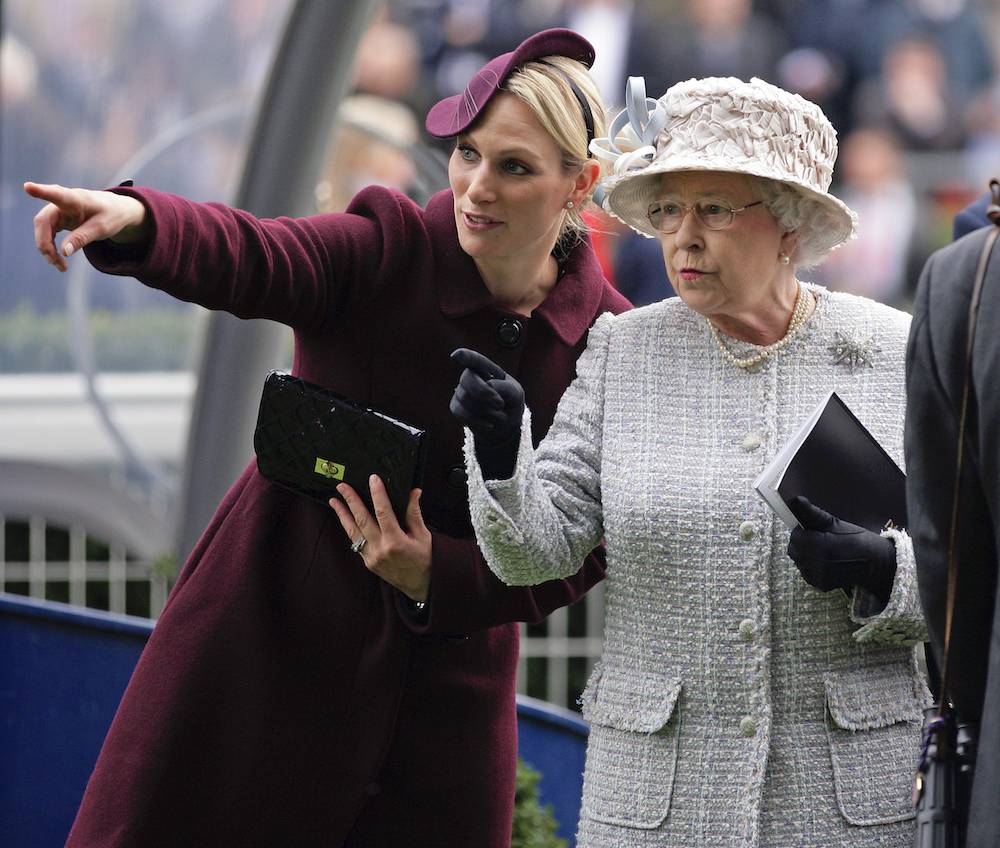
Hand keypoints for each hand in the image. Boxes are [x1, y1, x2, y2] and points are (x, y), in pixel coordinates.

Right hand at [24, 181, 148, 271]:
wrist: (115, 210)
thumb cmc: (110, 215)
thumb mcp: (102, 229)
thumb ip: (82, 238)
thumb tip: (63, 252)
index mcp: (76, 199)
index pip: (57, 194)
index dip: (42, 191)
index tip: (27, 187)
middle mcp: (62, 202)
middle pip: (43, 221)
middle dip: (45, 243)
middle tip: (56, 262)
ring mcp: (58, 210)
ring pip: (43, 229)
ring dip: (47, 248)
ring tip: (60, 266)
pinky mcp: (57, 218)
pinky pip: (47, 233)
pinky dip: (50, 246)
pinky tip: (58, 259)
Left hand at [329, 475, 431, 602]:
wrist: (420, 585)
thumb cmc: (425, 560)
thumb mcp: (424, 535)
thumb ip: (415, 513)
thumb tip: (414, 492)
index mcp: (396, 541)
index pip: (383, 512)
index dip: (377, 494)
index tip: (373, 479)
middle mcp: (381, 549)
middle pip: (362, 519)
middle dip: (351, 500)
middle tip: (342, 486)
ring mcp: (372, 557)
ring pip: (353, 532)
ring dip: (342, 514)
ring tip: (334, 500)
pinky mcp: (368, 562)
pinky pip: (356, 542)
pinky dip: (349, 529)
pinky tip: (345, 518)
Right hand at [449, 348, 524, 479]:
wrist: (504, 425)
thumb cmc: (510, 403)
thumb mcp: (516, 394)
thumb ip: (505, 388)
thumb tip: (487, 386)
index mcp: (486, 368)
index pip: (474, 359)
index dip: (465, 356)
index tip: (456, 356)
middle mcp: (471, 376)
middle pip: (468, 378)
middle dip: (483, 392)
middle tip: (500, 404)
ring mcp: (461, 390)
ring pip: (465, 398)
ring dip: (485, 410)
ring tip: (499, 414)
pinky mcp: (456, 406)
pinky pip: (460, 412)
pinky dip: (477, 420)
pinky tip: (489, 424)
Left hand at [786, 496, 895, 603]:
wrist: (875, 563)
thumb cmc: (857, 539)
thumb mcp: (836, 523)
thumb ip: (813, 513)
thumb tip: (796, 500)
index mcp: (823, 546)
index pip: (795, 537)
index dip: (800, 531)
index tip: (809, 529)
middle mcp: (820, 564)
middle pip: (794, 551)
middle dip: (800, 543)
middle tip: (813, 538)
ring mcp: (820, 577)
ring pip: (799, 562)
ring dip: (804, 555)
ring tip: (820, 549)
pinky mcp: (822, 586)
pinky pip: (806, 574)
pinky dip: (810, 567)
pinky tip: (823, 561)